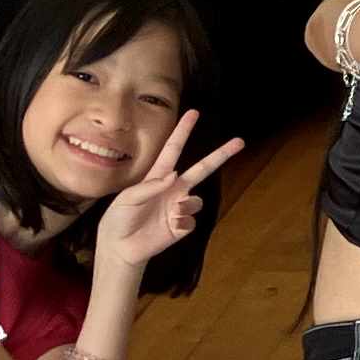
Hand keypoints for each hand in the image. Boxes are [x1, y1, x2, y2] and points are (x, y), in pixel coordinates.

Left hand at [94, 110, 241, 271]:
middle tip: (240, 141)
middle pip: (202, 168)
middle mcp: (173, 189)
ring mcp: (178, 207)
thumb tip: (175, 175)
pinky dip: (181, 224)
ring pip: (197, 200)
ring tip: (172, 213)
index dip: (183, 131)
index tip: (194, 112)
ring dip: (187, 205)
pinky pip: (191, 221)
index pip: (174, 149)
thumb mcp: (127, 198)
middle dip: (221, 155)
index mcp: (159, 176)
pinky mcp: (181, 226)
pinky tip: (168, 228)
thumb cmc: (119, 218)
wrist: (120, 247)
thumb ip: (150, 186)